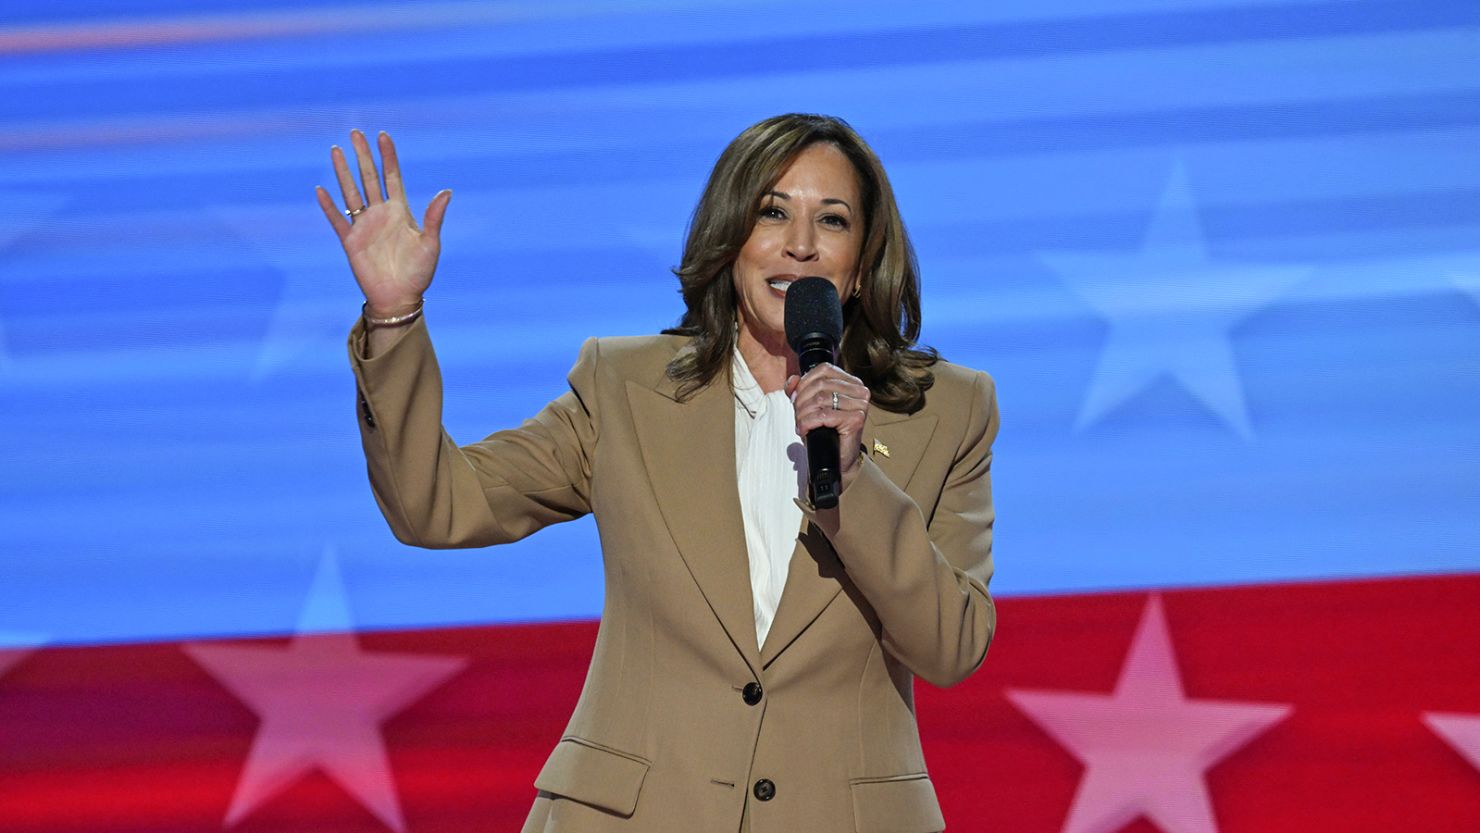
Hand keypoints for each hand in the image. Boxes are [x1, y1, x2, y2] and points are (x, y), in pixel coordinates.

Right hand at [314, 129, 450, 314]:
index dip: (388, 157)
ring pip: (351, 192)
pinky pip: (337, 219)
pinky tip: (321, 189)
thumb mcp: (431, 244)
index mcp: (400, 212)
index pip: (392, 177)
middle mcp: (380, 214)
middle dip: (362, 156)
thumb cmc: (419, 273)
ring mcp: (364, 226)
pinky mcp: (350, 241)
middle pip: (369, 178)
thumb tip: (446, 191)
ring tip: (336, 150)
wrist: (399, 297)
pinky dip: (329, 206)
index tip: (383, 136)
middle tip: (355, 132)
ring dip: (343, 172)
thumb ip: (434, 217)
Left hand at [786, 363, 870, 492]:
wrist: (836, 460)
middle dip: (802, 401)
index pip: (824, 370)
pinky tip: (805, 430)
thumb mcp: (808, 407)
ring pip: (821, 399)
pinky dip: (808, 423)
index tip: (795, 399)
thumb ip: (798, 390)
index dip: (804, 383)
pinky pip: (824, 416)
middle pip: (821, 385)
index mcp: (850, 382)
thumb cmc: (824, 432)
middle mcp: (859, 390)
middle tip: (797, 416)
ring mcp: (860, 405)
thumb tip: (792, 380)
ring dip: (803, 413)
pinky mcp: (857, 419)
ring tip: (801, 424)